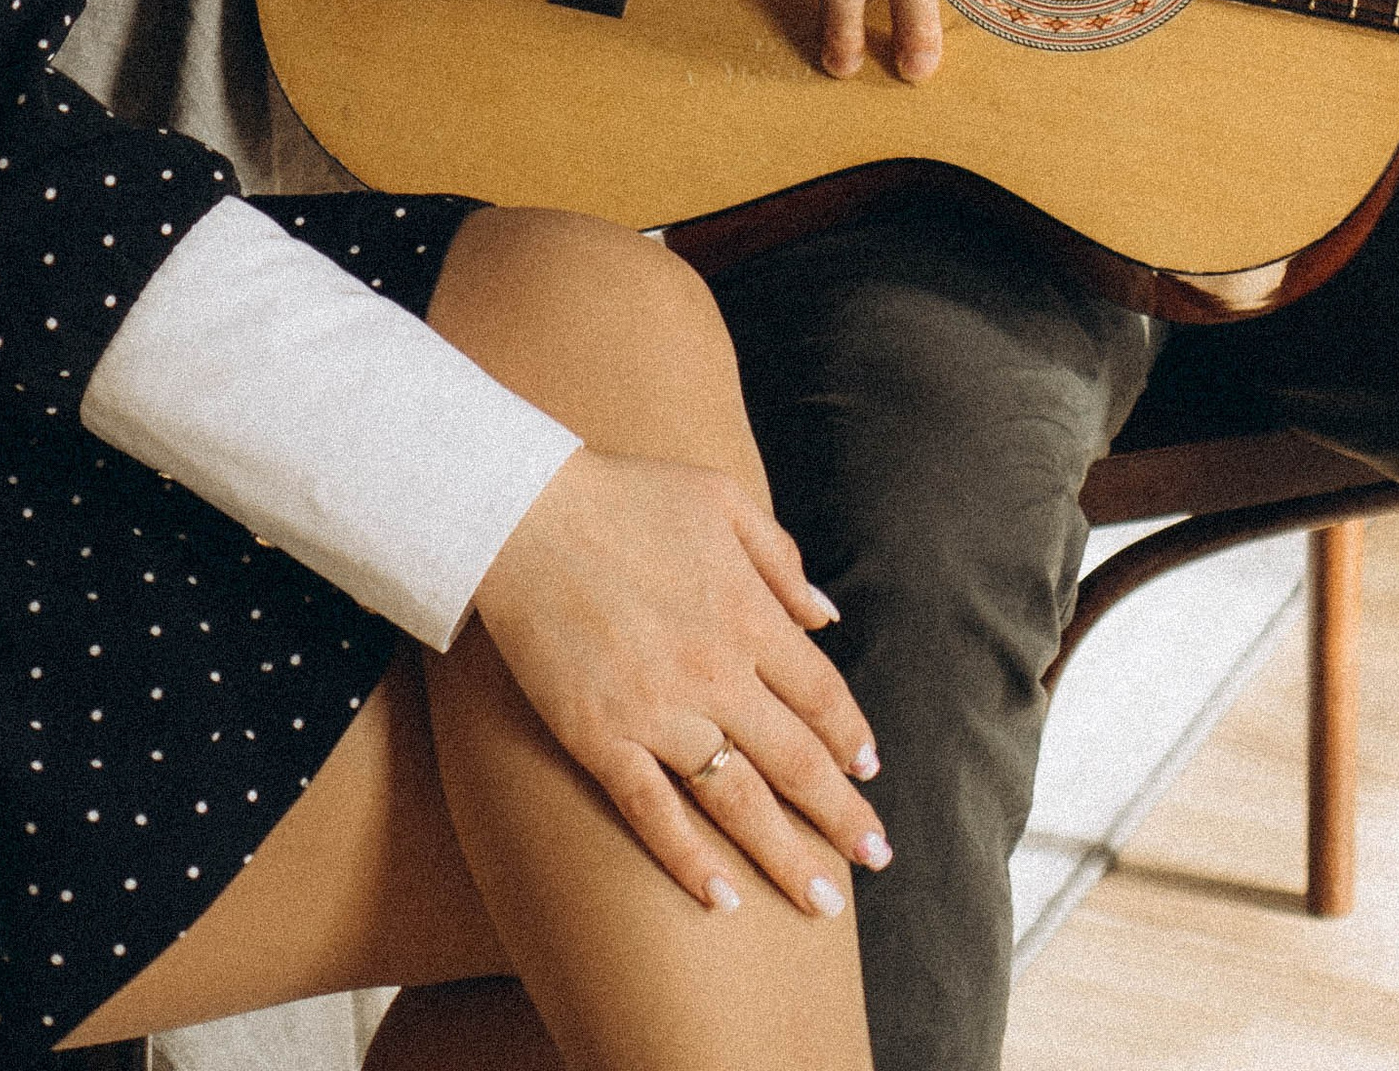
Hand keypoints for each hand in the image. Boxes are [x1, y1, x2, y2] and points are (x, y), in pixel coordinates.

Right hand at [472, 446, 887, 917]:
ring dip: (785, 855)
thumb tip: (827, 619)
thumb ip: (782, 560)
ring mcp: (656, 711)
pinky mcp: (600, 738)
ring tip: (823, 900)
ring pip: (737, 800)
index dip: (849, 736)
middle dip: (841, 815)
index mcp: (748, 613)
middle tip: (875, 857)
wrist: (524, 515)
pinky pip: (653, 813)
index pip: (820, 694)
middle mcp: (714, 672)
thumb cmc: (627, 497)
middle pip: (795, 760)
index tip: (869, 771)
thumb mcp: (723, 500)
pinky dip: (689, 860)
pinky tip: (722, 898)